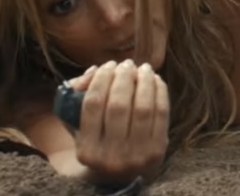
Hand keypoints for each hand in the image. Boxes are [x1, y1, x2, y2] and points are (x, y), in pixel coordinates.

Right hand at [68, 59, 169, 183]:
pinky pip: (161, 114)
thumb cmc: (99, 142)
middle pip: (118, 105)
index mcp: (87, 150)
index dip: (101, 79)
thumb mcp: (80, 127)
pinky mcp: (158, 152)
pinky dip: (159, 91)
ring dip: (143, 81)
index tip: (107, 65)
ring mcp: (136, 156)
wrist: (122, 174)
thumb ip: (78, 97)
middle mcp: (111, 156)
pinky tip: (155, 79)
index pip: (92, 104)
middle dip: (123, 77)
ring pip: (143, 108)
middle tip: (126, 64)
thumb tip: (94, 70)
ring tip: (142, 68)